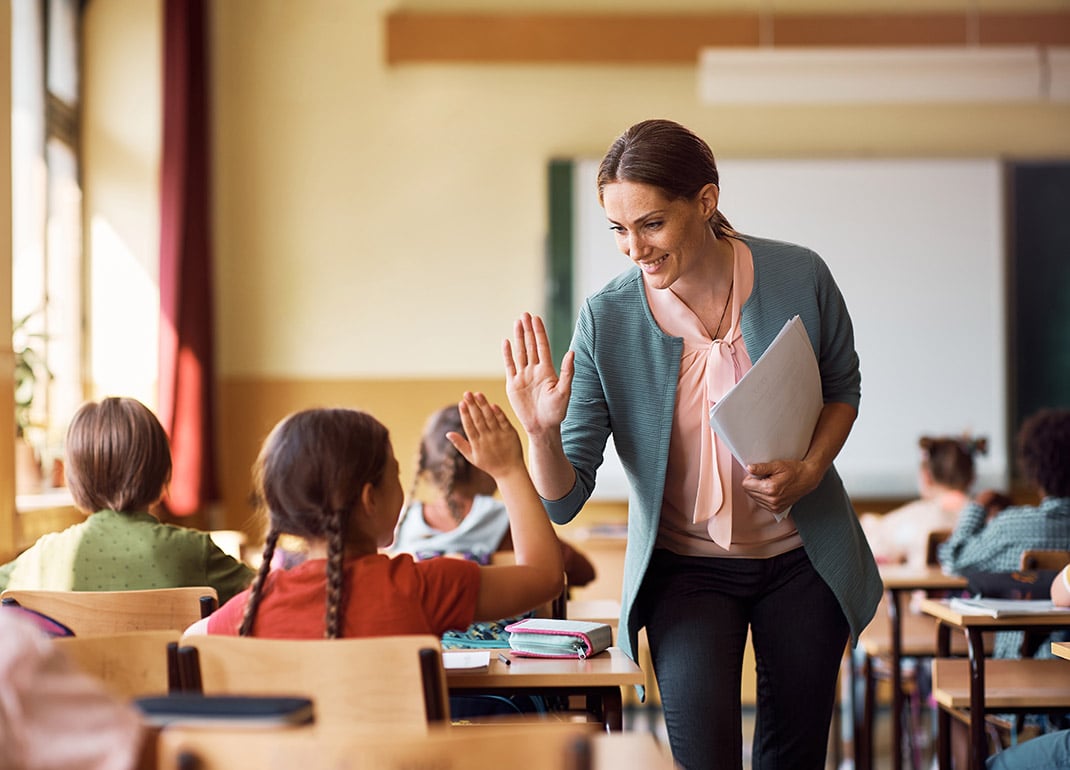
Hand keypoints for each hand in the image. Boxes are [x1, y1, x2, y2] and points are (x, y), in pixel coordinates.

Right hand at [446, 392, 523, 479]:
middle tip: (467, 393)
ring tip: (478, 394)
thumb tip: (447, 433)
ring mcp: (499, 436)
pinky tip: (492, 404)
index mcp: (477, 445)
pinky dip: (498, 413)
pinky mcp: (510, 433)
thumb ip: (460, 444)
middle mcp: (488, 439)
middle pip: (478, 419)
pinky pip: (503, 421)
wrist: (509, 471)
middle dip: (472, 405)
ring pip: (490, 418)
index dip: (465, 414)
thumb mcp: (472, 457)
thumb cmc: (489, 464)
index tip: (461, 403)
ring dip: (484, 405)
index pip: (469, 426)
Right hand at [502, 313, 574, 437]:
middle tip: (524, 314)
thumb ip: (567, 372)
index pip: (542, 346)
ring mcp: (523, 376)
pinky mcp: (513, 384)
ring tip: (516, 322)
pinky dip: (507, 354)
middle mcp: (535, 370)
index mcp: (547, 371)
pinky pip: (510, 366)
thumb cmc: (557, 412)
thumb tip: (571, 352)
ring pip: (520, 352)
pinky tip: (506, 342)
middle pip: (531, 345)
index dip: (539, 332)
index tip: (536, 318)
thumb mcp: (565, 391)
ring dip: (518, 338)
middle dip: (528, 330)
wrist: (542, 427)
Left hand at [742, 460, 819, 514]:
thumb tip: (749, 469)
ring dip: (759, 490)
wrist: (808, 479)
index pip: (746, 485)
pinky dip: (764, 496)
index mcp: (770, 489)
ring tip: (771, 483)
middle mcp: (771, 500)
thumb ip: (761, 467)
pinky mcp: (776, 510)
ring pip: (754, 498)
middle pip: (749, 492)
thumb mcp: (778, 465)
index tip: (758, 473)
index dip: (750, 477)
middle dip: (754, 483)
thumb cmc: (795, 471)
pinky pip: (761, 503)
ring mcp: (774, 507)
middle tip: (766, 477)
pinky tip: (772, 490)